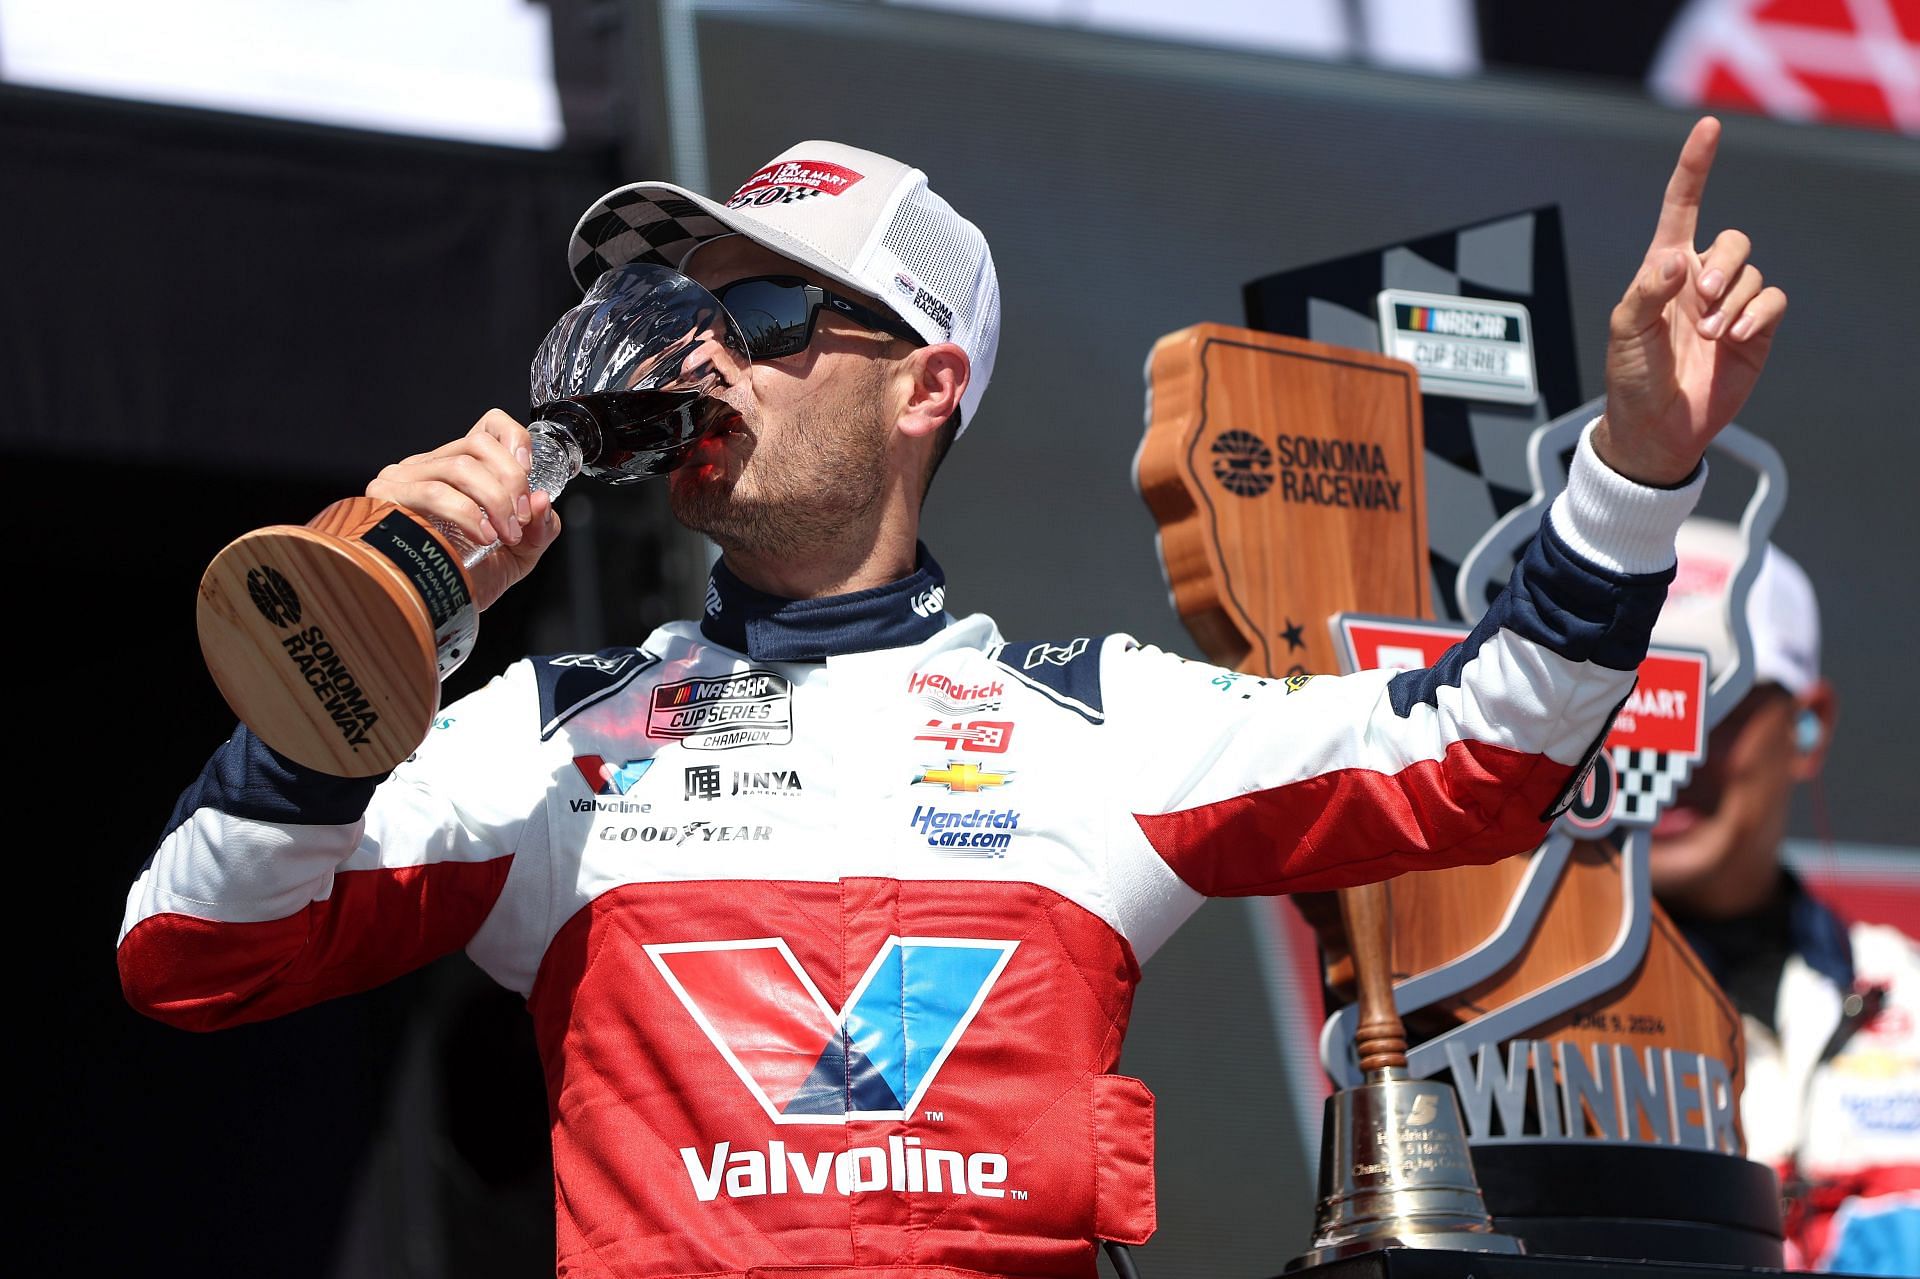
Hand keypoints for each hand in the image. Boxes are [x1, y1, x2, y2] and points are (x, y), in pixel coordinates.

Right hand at [368, 409, 561, 611]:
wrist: (430, 613)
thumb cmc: (466, 581)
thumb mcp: (519, 554)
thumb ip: (540, 528)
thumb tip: (542, 500)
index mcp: (460, 469)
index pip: (488, 425)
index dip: (515, 440)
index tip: (530, 472)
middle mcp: (429, 466)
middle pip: (478, 444)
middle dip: (512, 482)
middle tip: (521, 521)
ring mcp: (403, 479)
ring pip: (460, 465)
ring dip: (495, 501)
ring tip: (503, 535)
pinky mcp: (385, 499)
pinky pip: (434, 491)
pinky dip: (467, 513)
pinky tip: (481, 536)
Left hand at [1596, 117, 1787, 486]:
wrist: (1656, 428)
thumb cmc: (1631, 377)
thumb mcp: (1625, 331)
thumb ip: (1647, 289)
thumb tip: (1679, 257)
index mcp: (1662, 269)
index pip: (1681, 207)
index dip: (1695, 168)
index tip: (1707, 128)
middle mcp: (1698, 280)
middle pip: (1732, 240)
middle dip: (1722, 264)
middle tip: (1699, 300)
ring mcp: (1728, 303)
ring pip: (1751, 271)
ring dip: (1733, 298)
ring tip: (1711, 334)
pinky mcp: (1755, 329)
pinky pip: (1772, 299)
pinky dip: (1756, 312)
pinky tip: (1735, 336)